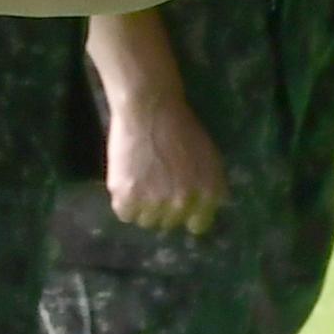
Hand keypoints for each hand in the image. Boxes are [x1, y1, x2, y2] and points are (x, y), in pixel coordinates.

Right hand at [105, 88, 226, 234]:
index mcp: (207, 194)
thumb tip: (200, 210)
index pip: (198, 225)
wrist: (150, 108)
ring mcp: (155, 202)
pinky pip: (125, 214)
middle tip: (154, 183)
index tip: (178, 203)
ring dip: (142, 205)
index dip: (187, 214)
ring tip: (139, 180)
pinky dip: (123, 201)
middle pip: (169, 223)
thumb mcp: (209, 158)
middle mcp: (183, 203)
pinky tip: (127, 180)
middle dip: (162, 207)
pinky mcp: (128, 197)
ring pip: (146, 221)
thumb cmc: (181, 127)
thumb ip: (208, 187)